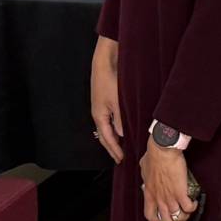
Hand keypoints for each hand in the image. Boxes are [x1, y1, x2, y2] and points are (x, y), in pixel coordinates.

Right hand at [90, 39, 123, 161]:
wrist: (105, 61)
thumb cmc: (109, 80)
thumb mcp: (117, 102)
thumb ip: (120, 120)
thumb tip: (121, 135)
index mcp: (99, 116)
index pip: (107, 139)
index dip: (114, 150)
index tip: (121, 159)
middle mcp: (98, 114)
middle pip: (105, 136)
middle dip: (112, 148)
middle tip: (121, 158)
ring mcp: (101, 107)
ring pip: (107, 128)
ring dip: (114, 138)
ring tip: (123, 146)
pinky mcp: (105, 101)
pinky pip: (109, 119)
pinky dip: (115, 127)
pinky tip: (122, 128)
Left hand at [141, 141, 194, 220]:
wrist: (162, 151)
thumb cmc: (153, 156)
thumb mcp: (144, 169)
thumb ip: (146, 176)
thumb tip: (147, 175)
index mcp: (149, 194)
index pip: (150, 216)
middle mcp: (159, 199)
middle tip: (179, 220)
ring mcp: (170, 197)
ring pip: (178, 217)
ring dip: (185, 216)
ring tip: (188, 210)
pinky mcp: (181, 193)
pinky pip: (188, 208)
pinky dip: (193, 207)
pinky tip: (194, 202)